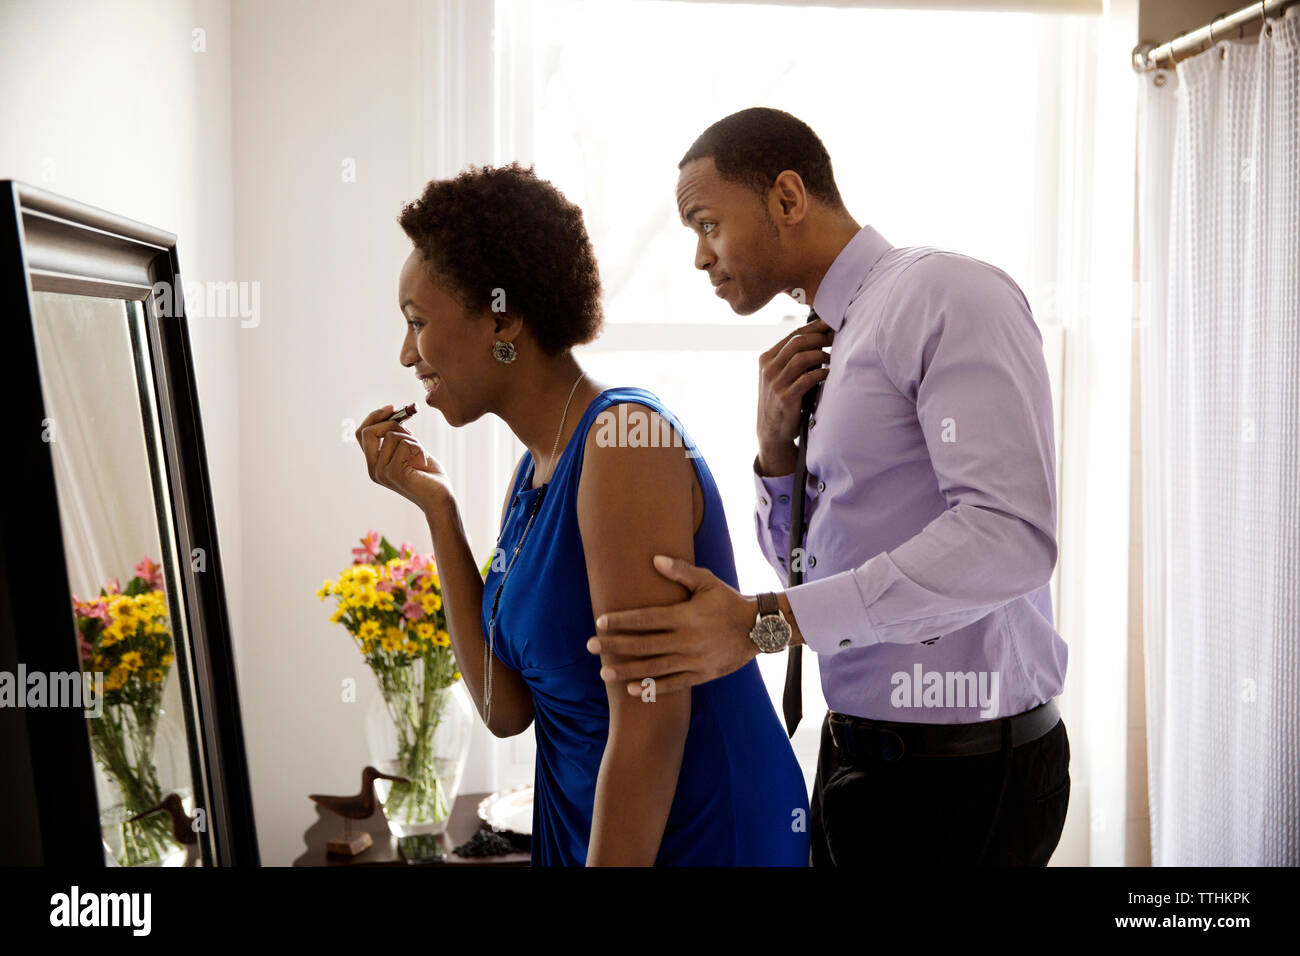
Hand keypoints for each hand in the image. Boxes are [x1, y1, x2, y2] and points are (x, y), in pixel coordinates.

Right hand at [355, 404, 449, 511]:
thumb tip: (393, 412)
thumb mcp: (409, 450)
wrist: (440, 498)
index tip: (392, 408)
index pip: (361, 434)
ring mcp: (381, 472)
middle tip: (409, 426)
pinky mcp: (393, 473)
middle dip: (389, 421)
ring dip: (411, 438)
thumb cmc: (428, 474)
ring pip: (390, 435)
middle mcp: (373, 469)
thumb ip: (397, 436)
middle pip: (367, 432)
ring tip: (420, 454)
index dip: (375, 417)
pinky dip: (418, 447)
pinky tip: (422, 462)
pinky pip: (404, 444)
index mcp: (374, 463)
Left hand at [587, 555, 759, 695]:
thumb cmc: (727, 601)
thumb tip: (654, 559)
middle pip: (644, 644)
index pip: (646, 619)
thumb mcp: (707, 581)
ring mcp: (694, 660)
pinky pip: (673, 684)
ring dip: (627, 670)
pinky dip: (652, 687)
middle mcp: (688, 639)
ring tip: (604, 672)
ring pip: (654, 667)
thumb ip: (680, 571)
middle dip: (615, 646)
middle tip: (590, 646)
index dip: (622, 621)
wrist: (758, 628)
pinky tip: (631, 688)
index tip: (600, 622)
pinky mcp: (701, 674)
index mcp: (686, 615)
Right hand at [756, 317, 831, 473]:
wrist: (771, 430)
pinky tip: (829, 373)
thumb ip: (791, 358)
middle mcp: (768, 369)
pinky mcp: (785, 398)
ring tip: (832, 357)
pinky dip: (821, 373)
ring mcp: (775, 384)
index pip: (792, 335)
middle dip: (820, 338)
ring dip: (821, 355)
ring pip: (802, 358)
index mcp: (766, 359)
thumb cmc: (781, 399)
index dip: (814, 327)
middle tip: (835, 339)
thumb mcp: (778, 376)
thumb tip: (819, 337)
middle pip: (798, 342)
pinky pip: (807, 379)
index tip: (830, 323)